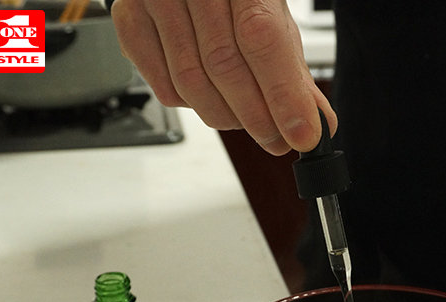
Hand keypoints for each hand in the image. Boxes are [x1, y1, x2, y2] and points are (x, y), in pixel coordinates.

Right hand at [110, 0, 335, 154]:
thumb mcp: (272, 19)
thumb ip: (292, 71)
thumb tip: (316, 121)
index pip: (261, 40)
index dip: (283, 94)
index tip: (301, 134)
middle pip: (223, 67)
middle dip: (257, 117)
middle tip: (277, 139)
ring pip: (191, 84)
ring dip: (226, 116)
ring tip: (248, 119)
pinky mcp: (129, 21)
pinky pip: (164, 88)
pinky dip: (193, 106)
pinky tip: (211, 98)